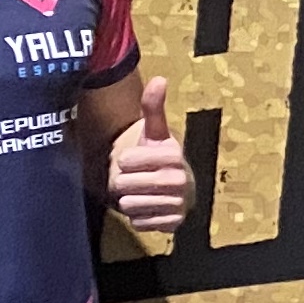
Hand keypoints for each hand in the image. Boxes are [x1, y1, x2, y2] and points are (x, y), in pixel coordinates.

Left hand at [108, 78, 190, 232]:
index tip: (128, 160)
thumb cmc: (158, 156)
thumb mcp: (154, 132)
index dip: (126, 161)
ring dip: (129, 199)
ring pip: (130, 204)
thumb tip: (160, 78)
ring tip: (139, 192)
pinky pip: (139, 222)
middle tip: (132, 178)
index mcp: (175, 156)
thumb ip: (154, 107)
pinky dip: (138, 216)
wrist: (175, 188)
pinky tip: (147, 207)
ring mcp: (178, 204)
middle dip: (123, 182)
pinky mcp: (173, 224)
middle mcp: (181, 181)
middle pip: (126, 184)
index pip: (131, 160)